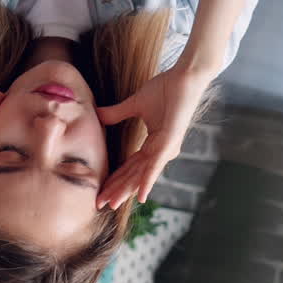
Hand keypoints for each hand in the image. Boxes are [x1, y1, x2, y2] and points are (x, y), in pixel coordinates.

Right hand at [95, 67, 210, 209]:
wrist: (185, 77)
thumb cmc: (166, 89)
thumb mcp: (135, 104)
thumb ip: (117, 113)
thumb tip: (97, 115)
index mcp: (153, 145)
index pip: (130, 167)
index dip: (115, 179)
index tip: (100, 191)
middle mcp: (161, 151)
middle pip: (134, 175)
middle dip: (116, 190)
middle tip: (99, 204)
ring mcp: (166, 149)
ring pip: (142, 174)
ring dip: (126, 190)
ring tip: (112, 204)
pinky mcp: (170, 142)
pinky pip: (155, 165)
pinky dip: (147, 180)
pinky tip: (141, 195)